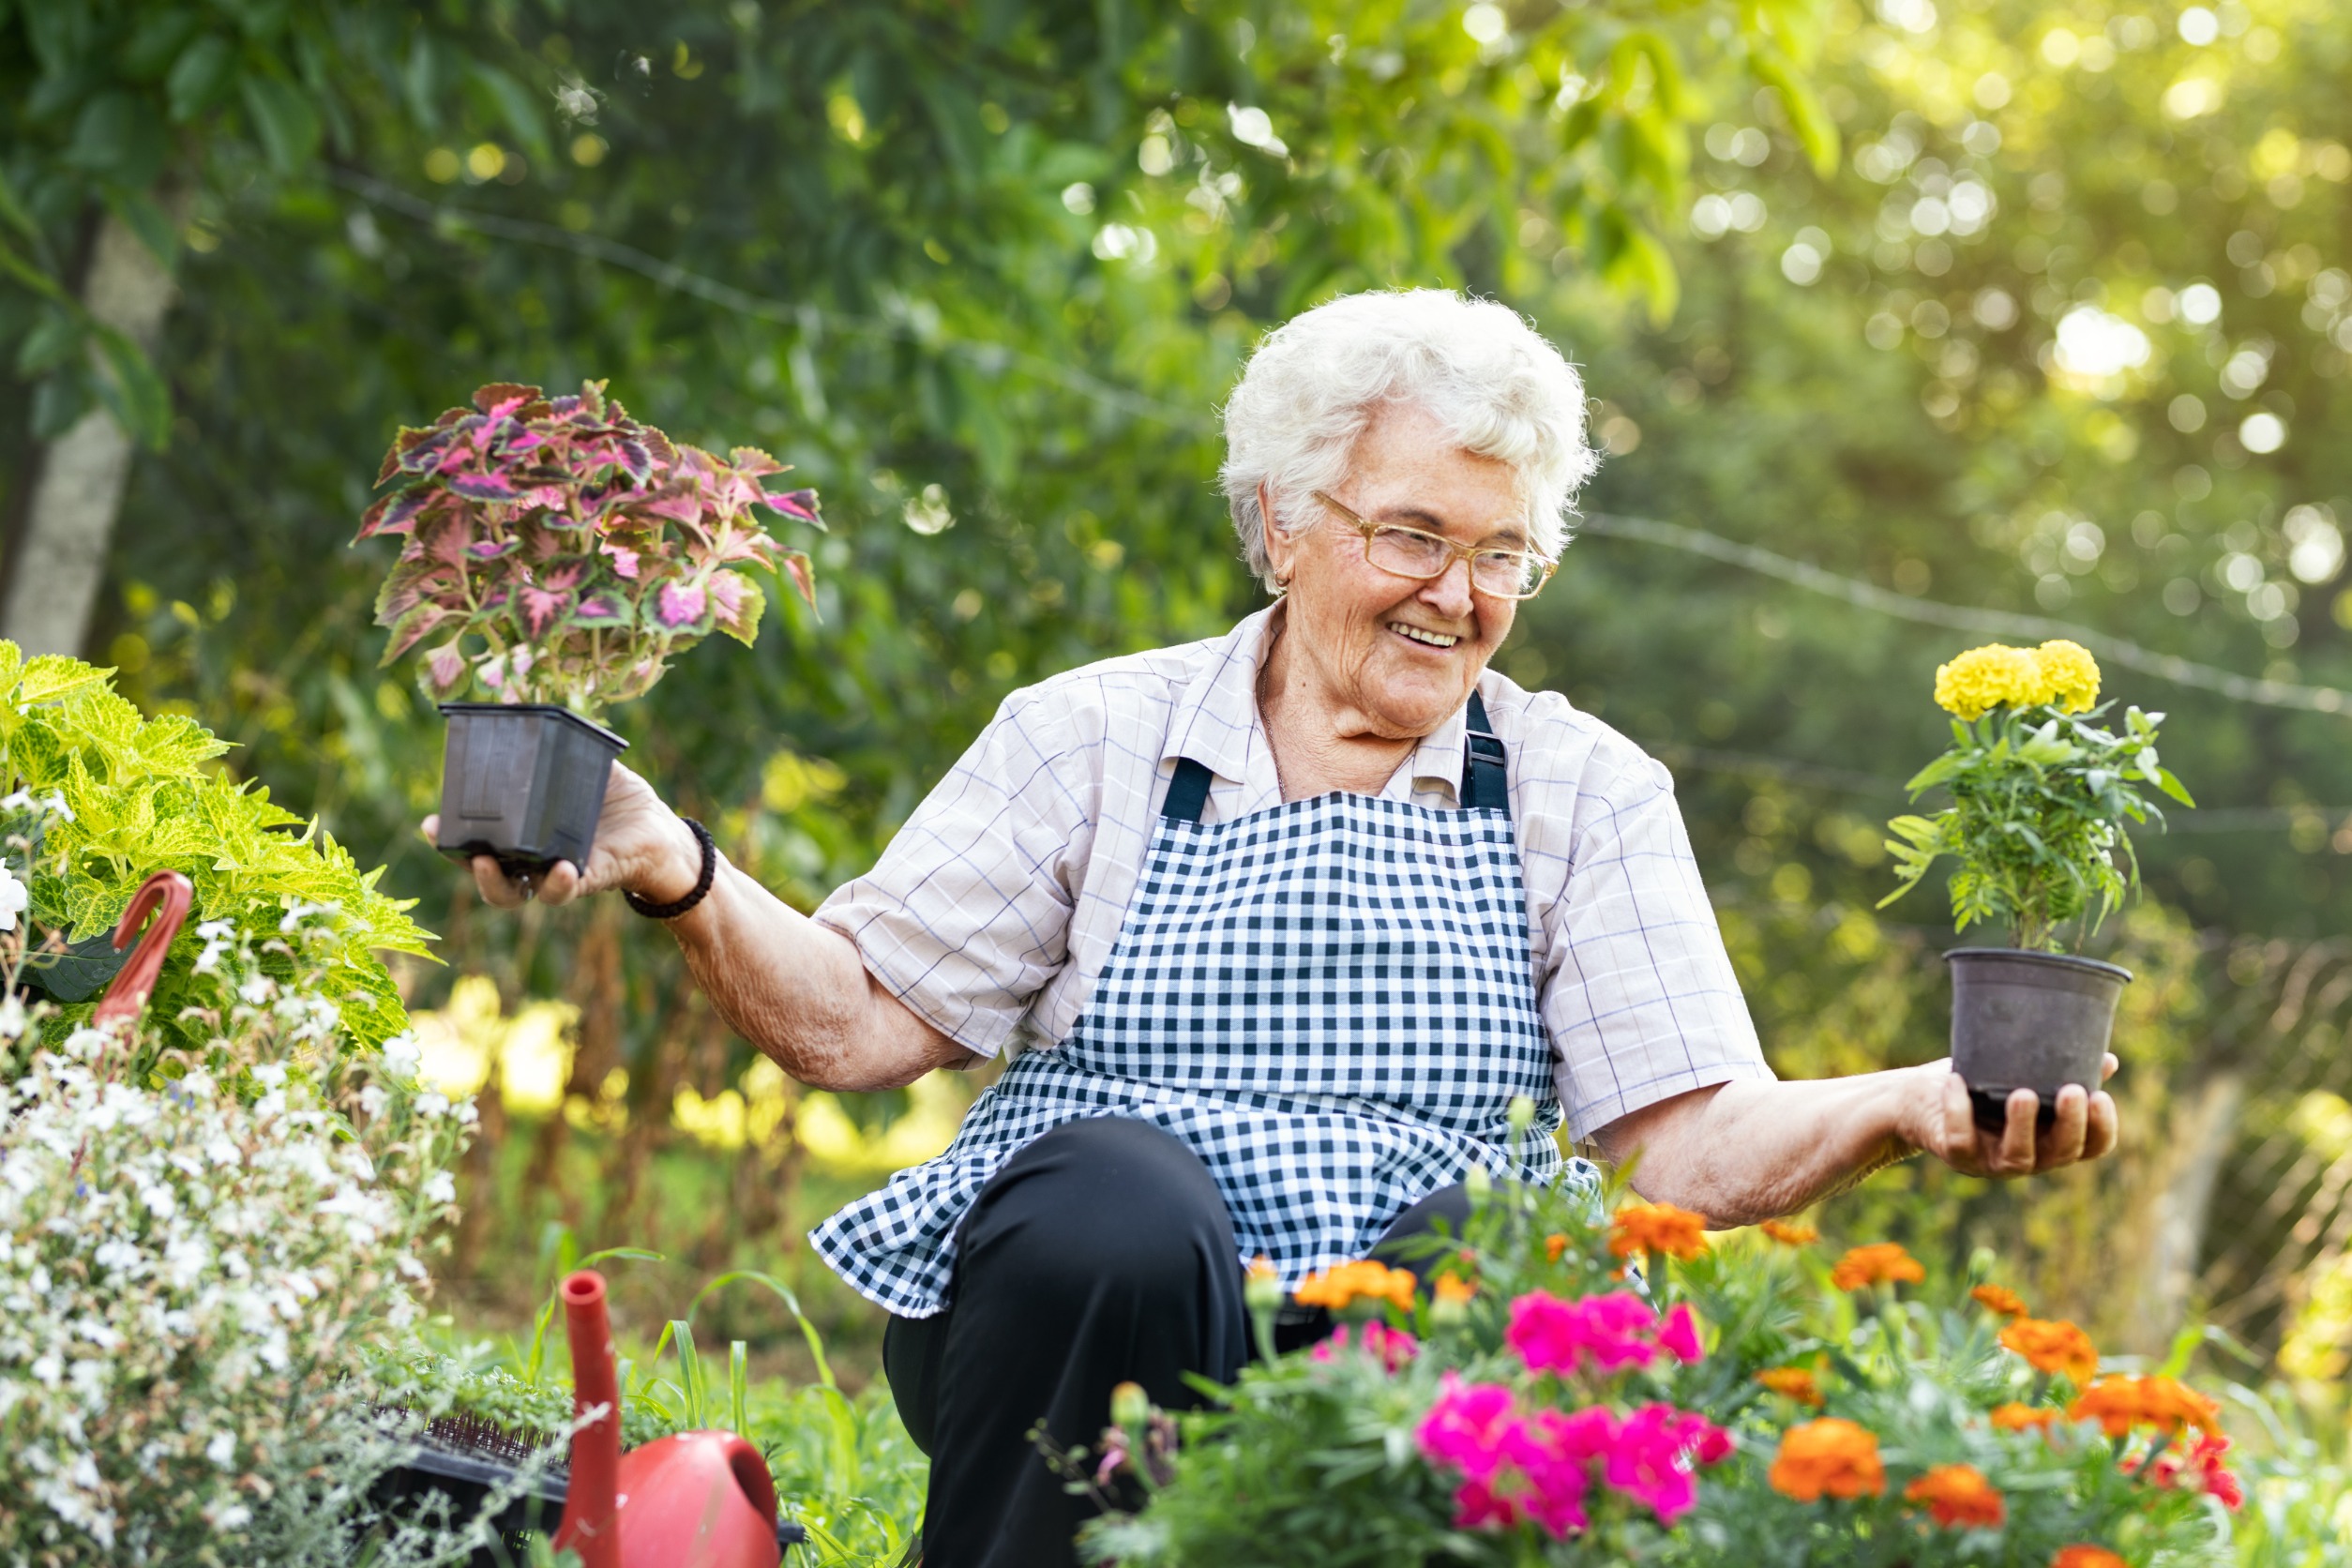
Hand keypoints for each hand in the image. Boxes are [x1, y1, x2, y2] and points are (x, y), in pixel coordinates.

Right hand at [422, 761, 701, 909]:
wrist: (662, 830)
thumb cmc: (618, 800)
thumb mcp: (586, 765)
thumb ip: (559, 742)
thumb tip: (529, 702)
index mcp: (525, 835)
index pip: (478, 841)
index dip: (450, 838)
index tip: (429, 824)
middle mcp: (533, 860)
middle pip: (484, 872)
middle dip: (459, 862)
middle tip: (442, 839)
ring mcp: (556, 874)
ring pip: (514, 893)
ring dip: (494, 883)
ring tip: (486, 862)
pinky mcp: (588, 880)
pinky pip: (565, 889)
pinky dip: (559, 883)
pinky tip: (559, 868)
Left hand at [1898, 1055, 2119, 1177]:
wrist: (1915, 1097)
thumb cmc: (1978, 1086)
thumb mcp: (2020, 1075)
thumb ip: (2059, 1071)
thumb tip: (2109, 1060)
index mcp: (2049, 1139)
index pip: (2090, 1146)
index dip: (2101, 1128)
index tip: (2101, 1097)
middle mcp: (2028, 1156)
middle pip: (2061, 1153)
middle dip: (2071, 1125)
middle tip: (2073, 1093)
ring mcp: (1991, 1161)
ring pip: (2017, 1158)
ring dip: (2022, 1126)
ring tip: (2023, 1094)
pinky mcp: (1956, 1155)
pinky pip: (1960, 1139)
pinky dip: (1958, 1111)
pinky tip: (1957, 1081)